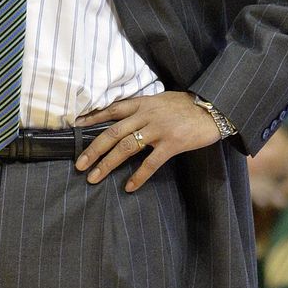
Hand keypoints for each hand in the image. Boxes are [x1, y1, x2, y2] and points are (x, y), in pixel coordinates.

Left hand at [74, 90, 221, 192]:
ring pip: (126, 148)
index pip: (111, 109)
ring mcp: (158, 129)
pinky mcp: (172, 143)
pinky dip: (139, 176)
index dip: (92, 118)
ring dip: (107, 164)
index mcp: (142, 103)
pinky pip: (151, 162)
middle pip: (113, 132)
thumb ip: (142, 109)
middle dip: (93, 149)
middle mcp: (146, 115)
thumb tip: (123, 118)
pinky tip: (129, 187)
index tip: (75, 126)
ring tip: (94, 177)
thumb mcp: (160, 100)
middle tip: (79, 164)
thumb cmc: (185, 105)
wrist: (213, 108)